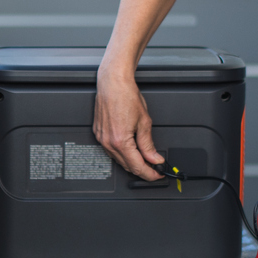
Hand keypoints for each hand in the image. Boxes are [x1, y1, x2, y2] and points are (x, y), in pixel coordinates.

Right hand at [93, 65, 164, 180]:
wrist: (113, 83)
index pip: (137, 166)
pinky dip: (123, 154)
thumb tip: (154, 158)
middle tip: (155, 168)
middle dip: (142, 169)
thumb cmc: (126, 96)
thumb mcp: (144, 122)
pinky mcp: (99, 134)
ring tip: (145, 159)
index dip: (150, 173)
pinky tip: (131, 150)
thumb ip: (148, 144)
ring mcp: (101, 139)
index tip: (158, 174)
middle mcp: (108, 142)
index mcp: (120, 141)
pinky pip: (111, 151)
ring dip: (132, 162)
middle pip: (127, 166)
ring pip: (118, 160)